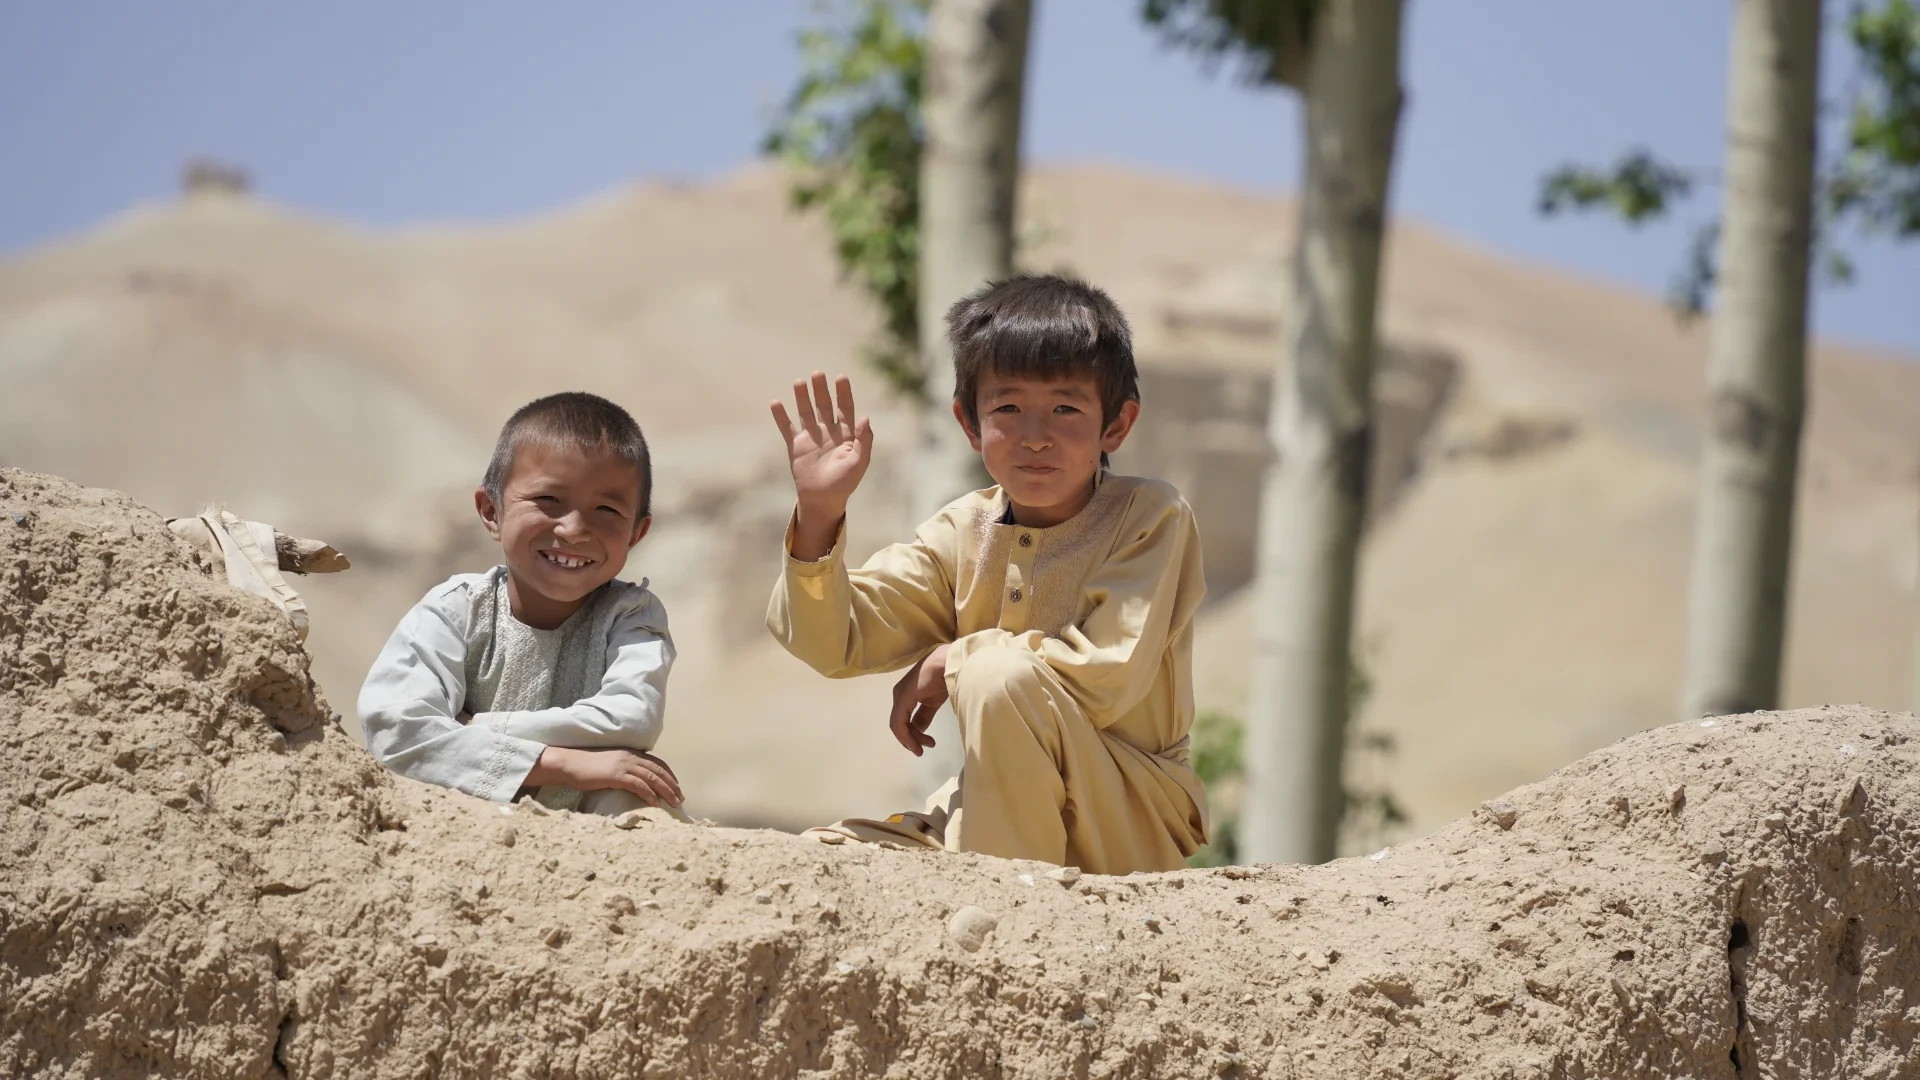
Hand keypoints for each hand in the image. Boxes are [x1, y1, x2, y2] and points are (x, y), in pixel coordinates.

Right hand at [528, 747, 682, 806]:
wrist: (568, 764)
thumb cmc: (586, 767)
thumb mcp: (609, 765)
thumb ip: (623, 770)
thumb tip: (633, 782)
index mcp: (630, 753)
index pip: (657, 763)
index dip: (669, 775)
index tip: (676, 786)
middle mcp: (630, 756)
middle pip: (658, 770)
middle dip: (672, 785)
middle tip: (680, 798)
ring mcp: (623, 765)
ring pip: (652, 777)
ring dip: (666, 791)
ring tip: (674, 803)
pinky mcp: (616, 775)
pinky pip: (638, 785)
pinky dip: (649, 794)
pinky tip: (655, 803)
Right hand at [771, 372, 872, 558]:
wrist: (823, 500)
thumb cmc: (845, 483)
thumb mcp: (859, 462)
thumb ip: (864, 440)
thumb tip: (866, 417)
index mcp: (845, 434)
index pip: (845, 409)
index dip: (843, 393)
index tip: (841, 377)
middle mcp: (828, 432)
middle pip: (824, 405)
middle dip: (821, 390)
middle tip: (818, 373)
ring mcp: (811, 438)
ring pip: (805, 412)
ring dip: (802, 397)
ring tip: (799, 382)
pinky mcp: (796, 447)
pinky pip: (786, 428)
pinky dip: (780, 416)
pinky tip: (776, 402)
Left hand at [889, 644, 949, 756]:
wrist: (951, 663)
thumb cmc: (946, 677)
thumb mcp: (933, 701)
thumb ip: (924, 715)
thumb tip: (918, 730)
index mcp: (906, 694)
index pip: (904, 719)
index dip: (913, 735)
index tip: (927, 745)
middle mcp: (899, 695)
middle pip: (900, 723)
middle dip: (912, 738)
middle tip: (925, 748)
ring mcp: (899, 696)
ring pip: (898, 725)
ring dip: (910, 739)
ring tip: (925, 747)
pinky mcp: (902, 699)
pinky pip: (898, 722)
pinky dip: (905, 735)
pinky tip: (915, 743)